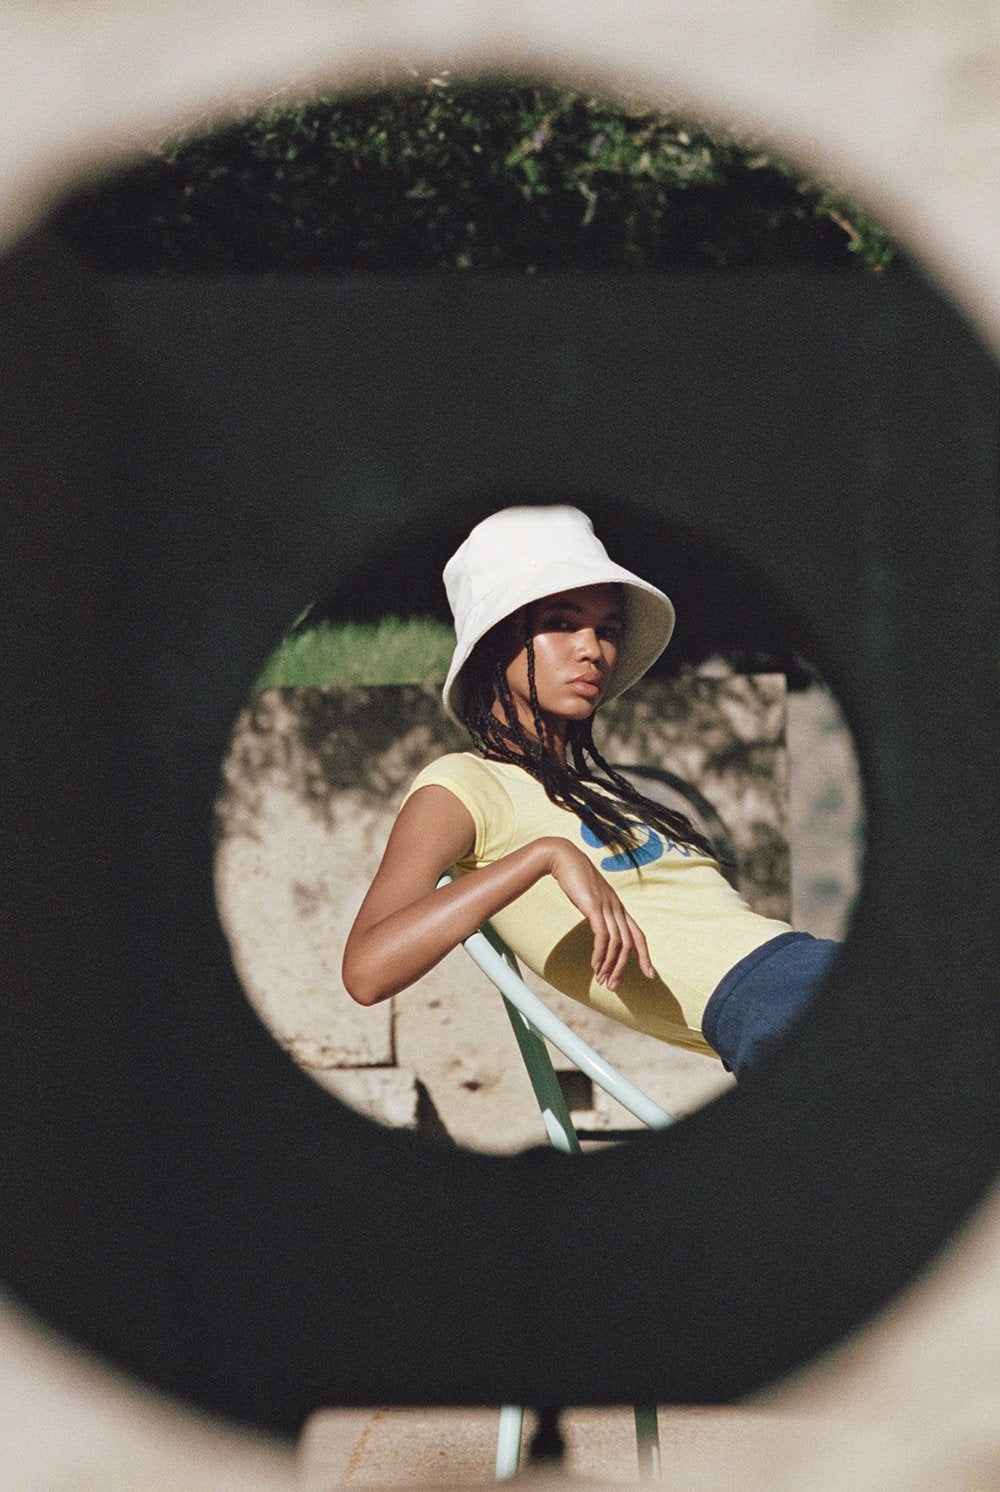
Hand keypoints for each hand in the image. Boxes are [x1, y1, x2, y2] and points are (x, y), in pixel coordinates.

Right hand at [542, 839, 655, 991]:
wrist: (563, 858)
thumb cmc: (575, 877)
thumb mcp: (590, 897)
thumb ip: (597, 911)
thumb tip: (598, 925)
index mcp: (618, 907)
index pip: (639, 935)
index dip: (645, 956)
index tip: (649, 975)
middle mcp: (617, 908)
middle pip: (630, 944)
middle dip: (623, 968)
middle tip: (613, 987)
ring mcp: (607, 907)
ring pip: (617, 943)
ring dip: (610, 966)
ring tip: (601, 980)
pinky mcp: (594, 906)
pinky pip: (602, 936)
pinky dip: (600, 954)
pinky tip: (594, 965)